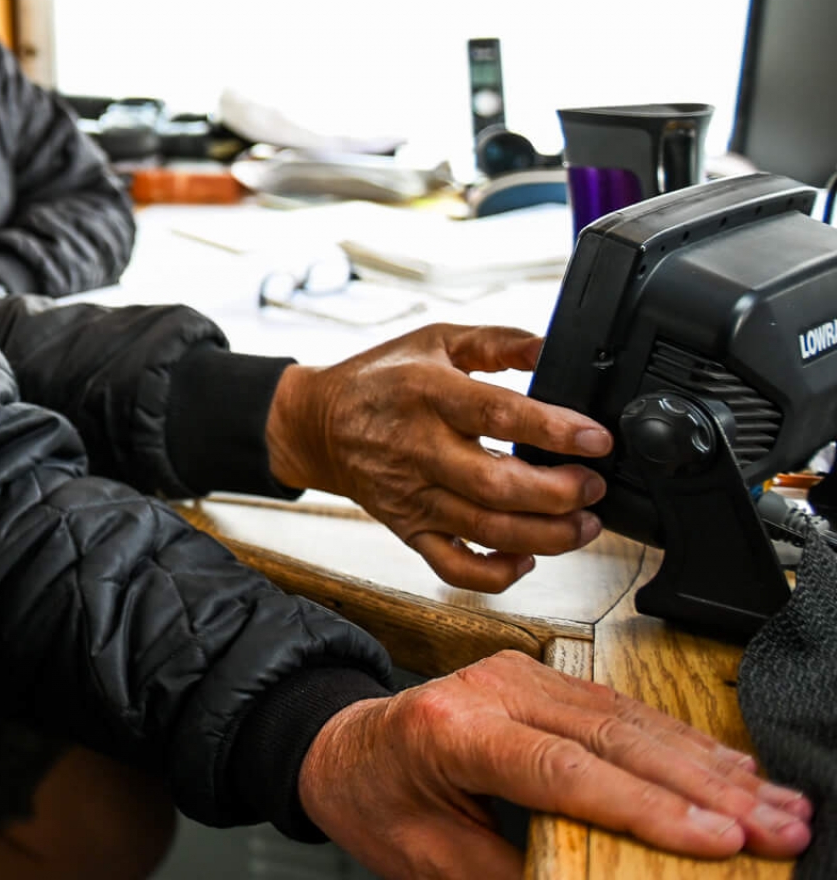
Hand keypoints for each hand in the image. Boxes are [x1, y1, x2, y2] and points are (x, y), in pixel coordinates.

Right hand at [264, 325, 612, 591]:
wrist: (318, 424)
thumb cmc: (381, 380)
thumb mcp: (435, 340)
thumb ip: (496, 341)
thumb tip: (552, 347)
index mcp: (426, 393)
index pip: (497, 414)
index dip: (554, 430)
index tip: (596, 439)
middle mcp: (418, 448)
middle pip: (498, 485)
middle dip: (560, 493)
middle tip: (594, 486)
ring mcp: (413, 495)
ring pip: (487, 530)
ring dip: (547, 535)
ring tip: (584, 525)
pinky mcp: (409, 529)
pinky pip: (455, 566)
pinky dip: (497, 573)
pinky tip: (526, 557)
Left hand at [299, 650, 810, 879]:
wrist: (337, 748)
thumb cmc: (375, 802)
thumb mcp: (429, 859)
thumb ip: (513, 873)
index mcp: (450, 731)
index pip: (564, 771)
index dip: (647, 808)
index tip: (717, 840)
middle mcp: (488, 689)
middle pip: (613, 737)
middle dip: (705, 789)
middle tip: (776, 829)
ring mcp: (515, 674)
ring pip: (629, 717)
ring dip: (710, 765)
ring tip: (775, 805)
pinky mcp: (537, 676)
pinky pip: (620, 707)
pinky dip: (681, 744)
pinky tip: (730, 770)